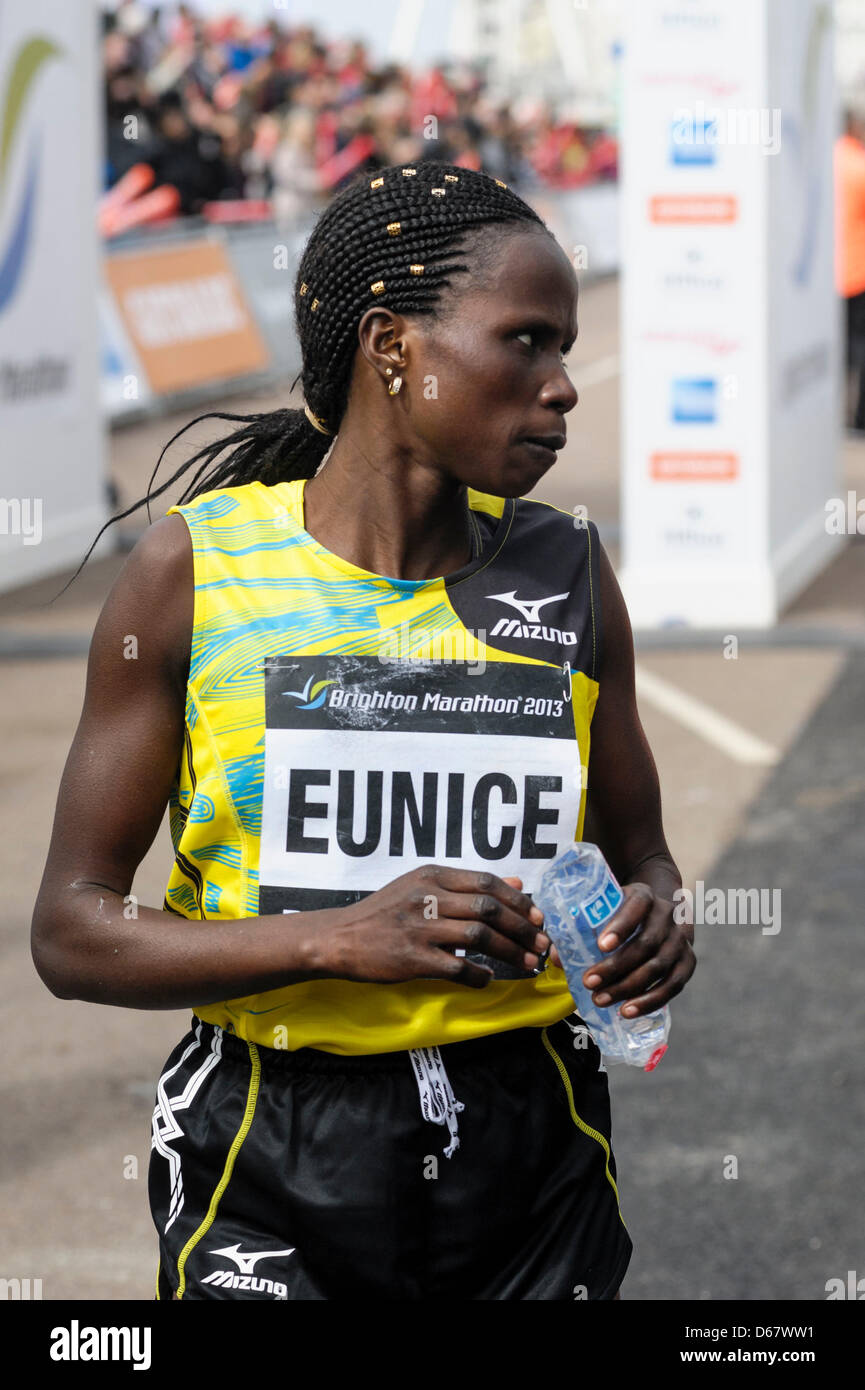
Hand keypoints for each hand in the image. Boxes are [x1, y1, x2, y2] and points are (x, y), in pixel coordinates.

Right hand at [321, 866, 548, 988]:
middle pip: (489, 909)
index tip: (537, 916)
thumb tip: (519, 884)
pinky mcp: (412, 958)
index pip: (487, 882)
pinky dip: (479, 975)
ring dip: (511, 952)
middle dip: (523, 928)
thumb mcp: (423, 887)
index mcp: (432, 876)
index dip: (518, 900)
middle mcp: (428, 897)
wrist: (340, 937)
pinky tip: (488, 979)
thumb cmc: (384, 912)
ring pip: (479, 937)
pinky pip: (457, 967)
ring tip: (528, 963)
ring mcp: (420, 928)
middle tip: (542, 944)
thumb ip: (468, 886)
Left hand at [547, 883, 695, 1017]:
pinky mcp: (688, 962)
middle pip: (646, 943)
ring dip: (629, 988)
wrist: (658, 912)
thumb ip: (581, 928)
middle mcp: (668, 915)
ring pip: (659, 967)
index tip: (600, 945)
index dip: (621, 925)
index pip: (637, 905)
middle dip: (616, 966)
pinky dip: (650, 1000)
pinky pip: (673, 985)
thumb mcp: (605, 909)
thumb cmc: (621, 913)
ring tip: (601, 1000)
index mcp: (645, 896)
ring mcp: (681, 939)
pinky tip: (627, 1011)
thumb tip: (556, 956)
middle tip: (589, 982)